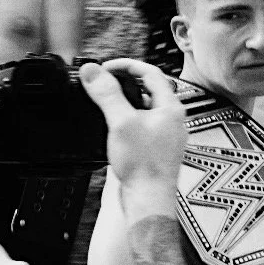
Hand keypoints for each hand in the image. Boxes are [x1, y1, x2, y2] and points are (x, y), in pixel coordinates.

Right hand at [82, 59, 184, 200]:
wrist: (148, 199)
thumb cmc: (144, 166)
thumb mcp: (121, 122)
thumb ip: (107, 94)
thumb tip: (92, 71)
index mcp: (171, 108)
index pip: (151, 72)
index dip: (127, 65)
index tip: (107, 67)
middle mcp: (171, 119)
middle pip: (148, 89)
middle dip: (124, 81)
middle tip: (104, 81)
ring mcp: (164, 135)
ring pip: (144, 107)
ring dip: (125, 100)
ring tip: (105, 100)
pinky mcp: (154, 149)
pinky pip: (140, 125)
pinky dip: (126, 118)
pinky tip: (113, 126)